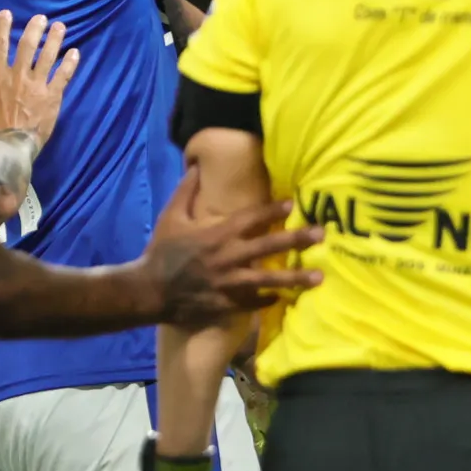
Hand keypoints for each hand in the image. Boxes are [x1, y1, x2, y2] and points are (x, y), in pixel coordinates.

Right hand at [0, 11, 77, 147]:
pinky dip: (70, 64)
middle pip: (28, 46)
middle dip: (35, 29)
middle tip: (41, 18)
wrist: (11, 150)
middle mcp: (18, 77)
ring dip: (54, 40)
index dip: (2, 27)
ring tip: (60, 27)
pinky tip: (75, 53)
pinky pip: (63, 76)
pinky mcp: (52, 98)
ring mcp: (37, 87)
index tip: (6, 13)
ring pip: (48, 57)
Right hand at [146, 173, 323, 329]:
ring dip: (295, 278)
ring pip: (268, 280)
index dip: (272, 210)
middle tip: (321, 235)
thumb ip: (186, 191)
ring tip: (319, 278)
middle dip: (297, 240)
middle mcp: (228, 258)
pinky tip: (284, 298)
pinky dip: (269, 301)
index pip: (250, 219)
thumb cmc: (161, 252)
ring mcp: (230, 284)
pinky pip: (254, 303)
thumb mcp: (171, 217)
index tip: (293, 204)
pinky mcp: (227, 305)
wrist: (149, 291)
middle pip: (268, 247)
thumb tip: (196, 165)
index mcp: (217, 235)